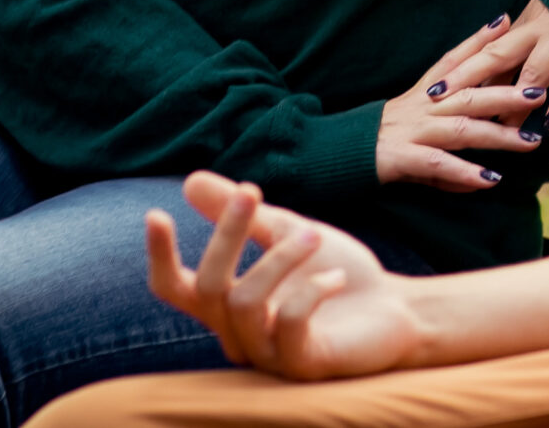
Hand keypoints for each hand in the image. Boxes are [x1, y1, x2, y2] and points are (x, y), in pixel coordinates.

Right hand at [147, 171, 419, 378]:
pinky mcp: (302, 366)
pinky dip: (311, 290)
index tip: (157, 213)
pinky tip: (336, 279)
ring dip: (280, 257)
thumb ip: (242, 215)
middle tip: (252, 190)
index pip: (176, 289)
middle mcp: (237, 335)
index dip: (160, 257)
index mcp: (227, 305)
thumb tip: (190, 181)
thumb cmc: (333, 272)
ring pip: (245, 301)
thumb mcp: (285, 233)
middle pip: (209, 287)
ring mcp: (268, 355)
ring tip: (314, 233)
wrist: (392, 309)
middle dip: (226, 234)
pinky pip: (288, 324)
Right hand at [377, 15, 546, 189]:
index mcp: (428, 91)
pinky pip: (438, 165)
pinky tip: (489, 180)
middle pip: (470, 96)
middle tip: (539, 94)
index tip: (507, 21)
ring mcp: (414, 131)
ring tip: (530, 144)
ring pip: (461, 130)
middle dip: (506, 93)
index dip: (480, 40)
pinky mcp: (404, 158)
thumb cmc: (391, 129)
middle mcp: (424, 106)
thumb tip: (487, 53)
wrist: (344, 152)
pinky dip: (464, 173)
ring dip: (498, 136)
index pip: (455, 60)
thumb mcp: (421, 106)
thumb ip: (454, 89)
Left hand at [433, 0, 548, 133]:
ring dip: (517, 101)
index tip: (433, 91)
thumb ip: (519, 50)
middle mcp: (537, 30)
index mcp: (523, 26)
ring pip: (534, 71)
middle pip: (497, 56)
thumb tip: (493, 83)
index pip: (486, 50)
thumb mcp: (539, 21)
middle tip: (444, 102)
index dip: (459, 70)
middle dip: (469, 79)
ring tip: (503, 130)